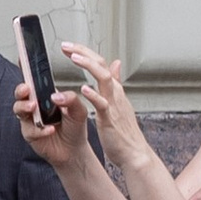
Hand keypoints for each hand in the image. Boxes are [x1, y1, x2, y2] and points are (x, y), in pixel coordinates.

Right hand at [12, 72, 90, 172]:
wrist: (74, 150)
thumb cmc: (74, 127)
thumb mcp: (79, 110)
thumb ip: (71, 99)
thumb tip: (57, 95)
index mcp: (46, 95)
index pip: (34, 80)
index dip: (27, 69)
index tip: (24, 60)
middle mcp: (35, 105)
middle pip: (20, 93)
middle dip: (21, 89)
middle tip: (27, 89)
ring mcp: (30, 119)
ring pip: (19, 109)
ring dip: (25, 107)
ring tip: (34, 108)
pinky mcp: (30, 133)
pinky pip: (30, 129)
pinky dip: (40, 129)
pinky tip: (50, 130)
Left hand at [59, 45, 148, 169]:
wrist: (134, 153)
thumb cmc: (123, 130)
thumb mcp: (119, 102)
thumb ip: (115, 83)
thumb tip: (116, 64)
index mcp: (114, 90)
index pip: (101, 64)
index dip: (86, 53)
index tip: (70, 47)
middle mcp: (115, 93)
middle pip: (102, 65)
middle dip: (84, 53)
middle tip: (66, 46)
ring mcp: (113, 105)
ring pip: (104, 79)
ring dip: (89, 66)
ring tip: (73, 57)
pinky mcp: (110, 119)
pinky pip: (102, 104)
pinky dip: (93, 95)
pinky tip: (83, 89)